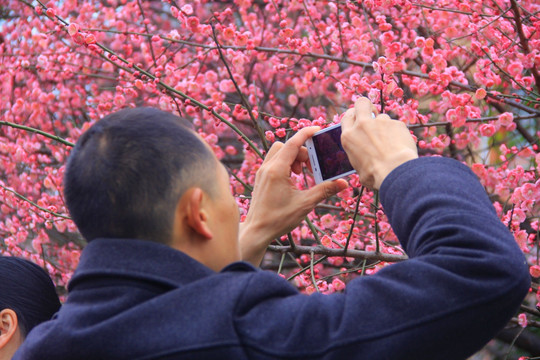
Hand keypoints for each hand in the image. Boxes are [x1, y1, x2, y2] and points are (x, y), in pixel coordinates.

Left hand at [240, 127, 347, 265]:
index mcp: (277, 170)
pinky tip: (293, 179)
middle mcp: (267, 167)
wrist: (257, 230)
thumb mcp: (305, 204)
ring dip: (292, 157)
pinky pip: (273, 162)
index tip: (317, 129)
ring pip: (278, 152)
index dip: (306, 133)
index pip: (293, 143)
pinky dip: (285, 164)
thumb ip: (325, 190)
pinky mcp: (261, 178)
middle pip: (286, 146)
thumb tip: (344, 183)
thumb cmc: (279, 218)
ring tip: (302, 173)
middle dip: (301, 152)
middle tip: (311, 167)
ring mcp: (262, 172)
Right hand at [341, 97, 417, 188]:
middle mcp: (362, 125)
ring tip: (391, 144)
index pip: (346, 116)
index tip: (358, 120)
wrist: (394, 171)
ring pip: (382, 118)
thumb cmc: (374, 175)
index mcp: (349, 136)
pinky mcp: (397, 123)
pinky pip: (397, 126)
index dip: (353, 116)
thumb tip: (363, 158)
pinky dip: (398, 134)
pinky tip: (401, 147)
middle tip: (372, 115)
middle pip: (361, 103)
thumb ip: (358, 155)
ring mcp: (381, 122)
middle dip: (366, 106)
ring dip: (385, 127)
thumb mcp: (357, 166)